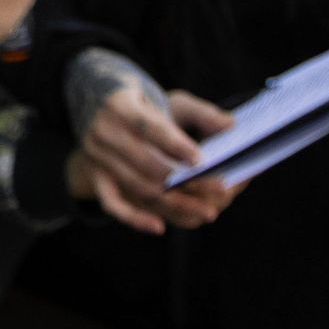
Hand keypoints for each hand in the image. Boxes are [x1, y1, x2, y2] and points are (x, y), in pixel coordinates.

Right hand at [68, 84, 236, 231]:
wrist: (98, 113)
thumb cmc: (146, 108)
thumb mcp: (170, 101)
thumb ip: (202, 113)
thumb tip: (232, 126)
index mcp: (120, 106)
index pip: (150, 128)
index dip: (175, 145)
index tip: (201, 161)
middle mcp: (104, 133)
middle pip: (148, 164)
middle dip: (186, 182)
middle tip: (222, 191)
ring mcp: (98, 159)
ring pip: (139, 188)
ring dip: (175, 204)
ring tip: (209, 212)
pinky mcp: (97, 179)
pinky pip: (113, 205)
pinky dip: (135, 218)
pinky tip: (159, 228)